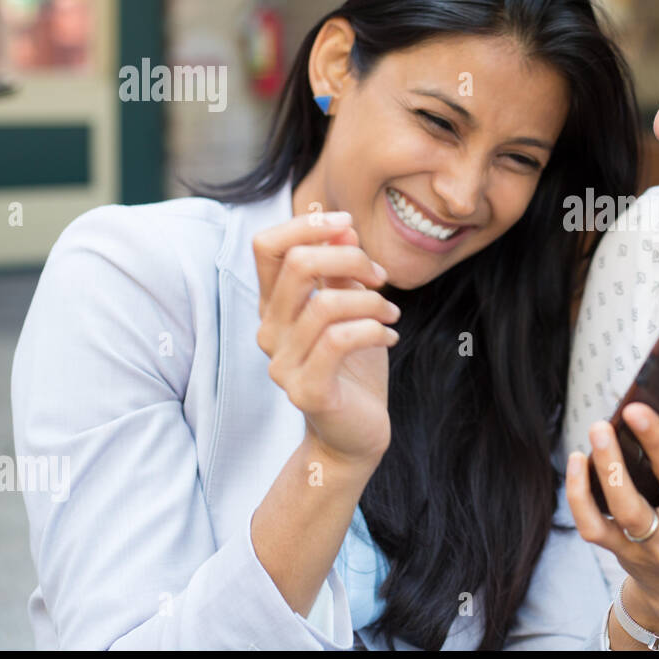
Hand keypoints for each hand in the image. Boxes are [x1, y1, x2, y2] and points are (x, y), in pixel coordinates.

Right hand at [253, 210, 399, 463]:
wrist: (355, 433)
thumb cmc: (353, 366)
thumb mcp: (349, 308)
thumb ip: (339, 271)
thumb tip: (342, 229)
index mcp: (274, 306)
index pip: (267, 246)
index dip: (308, 226)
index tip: (349, 229)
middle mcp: (269, 332)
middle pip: (298, 265)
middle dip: (351, 259)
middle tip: (381, 277)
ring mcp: (282, 363)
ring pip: (325, 304)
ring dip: (372, 301)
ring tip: (391, 315)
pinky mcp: (306, 390)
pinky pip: (339, 341)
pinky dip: (374, 330)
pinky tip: (390, 338)